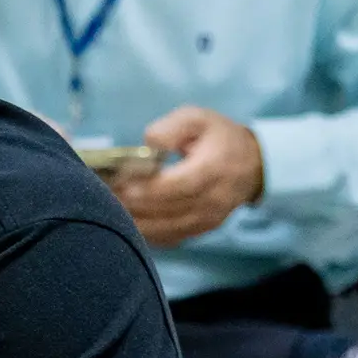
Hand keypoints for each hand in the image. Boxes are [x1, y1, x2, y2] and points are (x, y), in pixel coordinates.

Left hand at [110, 105, 263, 247]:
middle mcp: (213, 200)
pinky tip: (126, 221)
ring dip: (134, 222)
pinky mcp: (200, 231)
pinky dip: (145, 233)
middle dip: (133, 206)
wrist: (252, 166)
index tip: (121, 185)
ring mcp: (207, 220)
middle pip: (168, 211)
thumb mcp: (198, 118)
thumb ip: (172, 126)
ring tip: (109, 208)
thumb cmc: (218, 137)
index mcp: (214, 168)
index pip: (179, 185)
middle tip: (105, 196)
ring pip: (165, 230)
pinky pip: (168, 239)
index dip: (148, 189)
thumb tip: (148, 142)